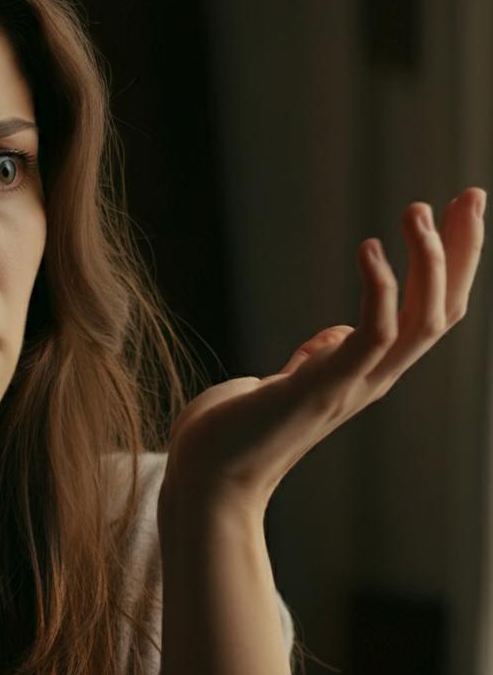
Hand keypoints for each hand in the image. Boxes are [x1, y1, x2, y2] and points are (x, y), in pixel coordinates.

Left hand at [160, 187, 486, 524]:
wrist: (207, 479)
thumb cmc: (235, 432)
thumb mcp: (285, 383)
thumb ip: (316, 360)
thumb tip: (332, 338)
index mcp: (363, 374)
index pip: (425, 314)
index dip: (449, 265)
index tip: (454, 211)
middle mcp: (371, 380)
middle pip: (442, 311)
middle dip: (461, 252)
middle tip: (471, 195)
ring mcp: (351, 387)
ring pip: (423, 322)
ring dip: (431, 264)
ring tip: (416, 213)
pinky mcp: (323, 389)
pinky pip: (374, 335)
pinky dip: (380, 290)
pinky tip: (369, 249)